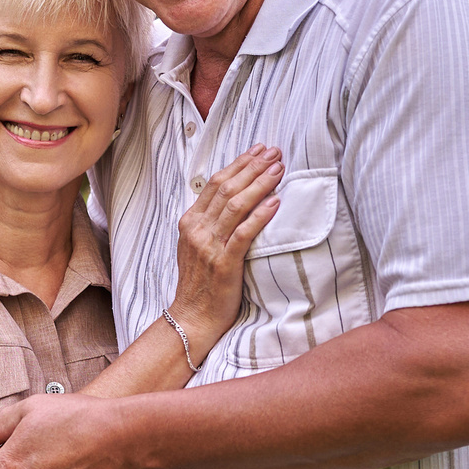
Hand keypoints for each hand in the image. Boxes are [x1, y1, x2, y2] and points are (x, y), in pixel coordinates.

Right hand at [171, 145, 281, 351]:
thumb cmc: (201, 284)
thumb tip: (233, 201)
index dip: (238, 164)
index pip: (215, 183)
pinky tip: (275, 202)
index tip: (258, 150)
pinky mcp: (224, 263)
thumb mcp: (198, 247)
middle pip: (226, 188)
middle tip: (274, 152)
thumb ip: (211, 224)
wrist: (192, 318)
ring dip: (259, 184)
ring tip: (279, 169)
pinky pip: (243, 233)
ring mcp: (208, 245)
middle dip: (252, 167)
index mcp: (190, 222)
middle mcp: (196, 229)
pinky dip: (260, 215)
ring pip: (235, 205)